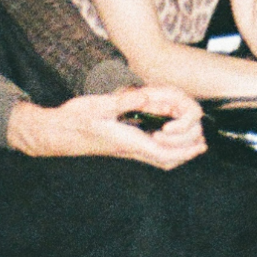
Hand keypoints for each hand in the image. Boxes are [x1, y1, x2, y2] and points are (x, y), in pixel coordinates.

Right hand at [8, 86, 207, 169]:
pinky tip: (170, 139)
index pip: (163, 152)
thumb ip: (122, 102)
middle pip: (165, 160)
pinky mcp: (123, 146)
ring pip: (159, 160)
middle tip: (201, 139)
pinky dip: (166, 150)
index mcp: (128, 142)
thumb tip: (145, 96)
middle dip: (186, 152)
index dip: (184, 149)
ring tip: (194, 144)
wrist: (55, 133)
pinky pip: (150, 154)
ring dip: (179, 153)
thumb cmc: (74, 120)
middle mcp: (130, 149)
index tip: (200, 143)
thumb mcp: (98, 106)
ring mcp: (126, 149)